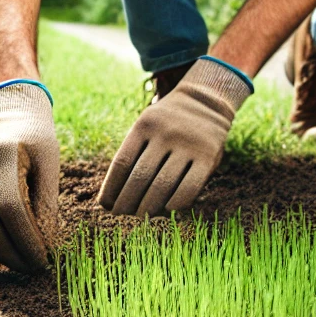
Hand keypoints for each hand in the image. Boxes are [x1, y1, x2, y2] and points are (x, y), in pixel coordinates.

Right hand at [0, 82, 60, 272]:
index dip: (27, 238)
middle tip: (31, 269)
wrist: (9, 115)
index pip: (12, 208)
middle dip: (9, 251)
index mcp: (3, 156)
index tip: (44, 259)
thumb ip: (46, 201)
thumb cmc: (38, 141)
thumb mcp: (50, 163)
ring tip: (15, 263)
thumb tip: (46, 245)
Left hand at [97, 57, 251, 216]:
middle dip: (127, 202)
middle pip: (139, 177)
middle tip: (123, 214)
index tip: (107, 206)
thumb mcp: (147, 126)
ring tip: (142, 215)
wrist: (205, 101)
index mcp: (144, 125)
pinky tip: (167, 208)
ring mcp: (188, 145)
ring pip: (162, 185)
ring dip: (148, 207)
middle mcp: (166, 133)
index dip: (111, 189)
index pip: (121, 163)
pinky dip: (175, 203)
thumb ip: (133, 153)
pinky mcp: (208, 157)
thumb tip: (111, 197)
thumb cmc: (167, 123)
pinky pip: (188, 187)